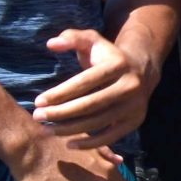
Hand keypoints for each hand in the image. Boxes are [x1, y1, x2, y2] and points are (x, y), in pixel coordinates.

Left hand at [31, 28, 158, 149]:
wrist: (142, 70)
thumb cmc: (108, 57)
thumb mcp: (93, 41)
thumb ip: (72, 37)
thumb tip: (52, 44)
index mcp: (118, 64)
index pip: (85, 81)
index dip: (60, 93)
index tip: (38, 101)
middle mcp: (131, 85)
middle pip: (91, 104)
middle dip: (61, 113)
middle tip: (38, 117)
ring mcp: (135, 105)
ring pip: (98, 122)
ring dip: (70, 129)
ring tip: (48, 129)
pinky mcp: (136, 121)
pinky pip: (111, 136)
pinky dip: (90, 143)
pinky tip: (69, 143)